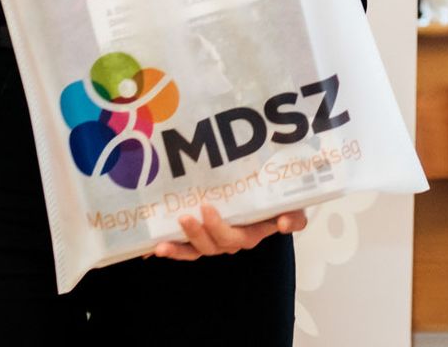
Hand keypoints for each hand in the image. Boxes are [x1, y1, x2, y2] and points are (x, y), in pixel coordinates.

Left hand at [152, 205, 306, 260]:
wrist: (271, 195)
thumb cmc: (280, 201)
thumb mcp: (294, 206)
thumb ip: (295, 216)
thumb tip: (286, 224)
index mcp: (251, 234)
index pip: (233, 237)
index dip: (218, 227)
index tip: (206, 207)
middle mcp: (231, 240)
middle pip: (212, 245)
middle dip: (196, 234)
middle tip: (184, 216)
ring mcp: (215, 240)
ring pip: (196, 251)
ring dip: (179, 249)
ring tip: (161, 245)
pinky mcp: (202, 235)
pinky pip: (186, 248)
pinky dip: (171, 250)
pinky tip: (152, 248)